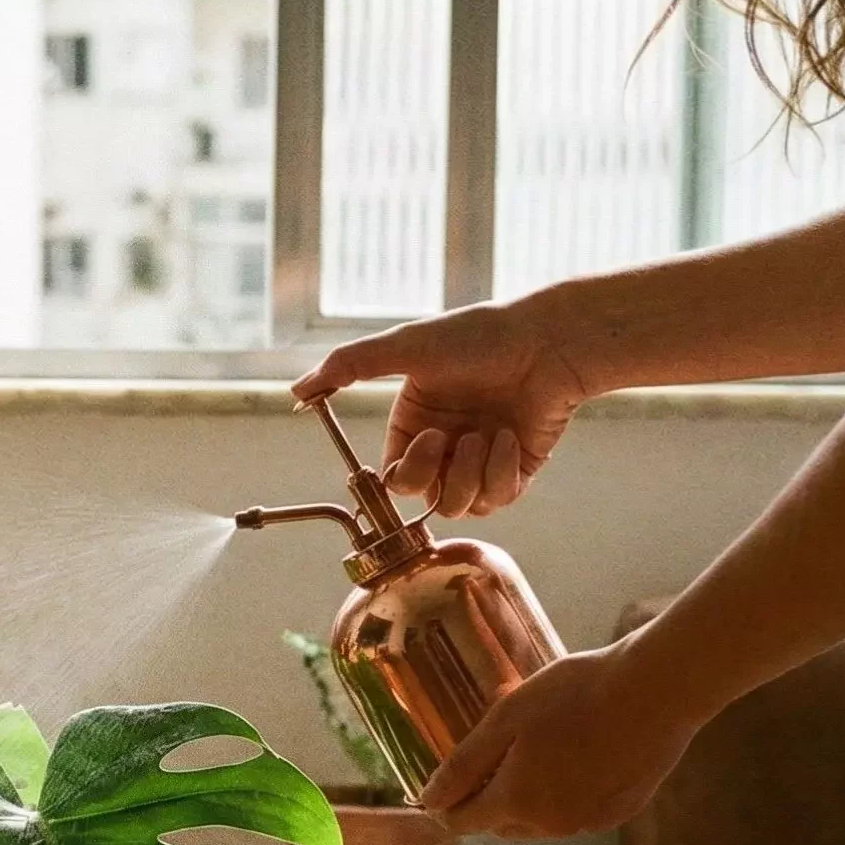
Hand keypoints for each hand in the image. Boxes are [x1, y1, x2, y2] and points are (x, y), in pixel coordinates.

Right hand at [290, 297, 589, 517]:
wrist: (547, 343)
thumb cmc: (478, 338)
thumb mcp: (405, 347)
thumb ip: (347, 367)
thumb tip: (296, 391)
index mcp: (415, 423)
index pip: (396, 477)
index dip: (408, 470)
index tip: (429, 439)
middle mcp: (445, 446)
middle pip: (424, 499)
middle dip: (441, 473)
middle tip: (456, 437)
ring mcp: (481, 461)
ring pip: (461, 506)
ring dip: (474, 473)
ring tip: (492, 433)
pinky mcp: (517, 472)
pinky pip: (498, 500)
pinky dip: (503, 472)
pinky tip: (512, 437)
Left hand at [418, 641, 701, 838]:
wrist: (656, 692)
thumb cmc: (575, 694)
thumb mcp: (507, 718)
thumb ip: (465, 764)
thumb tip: (429, 801)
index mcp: (516, 801)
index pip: (464, 821)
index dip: (448, 805)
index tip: (444, 786)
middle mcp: (551, 825)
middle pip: (501, 824)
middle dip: (490, 798)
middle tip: (499, 752)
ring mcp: (588, 823)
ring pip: (540, 822)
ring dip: (530, 799)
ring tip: (542, 749)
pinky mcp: (619, 813)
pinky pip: (577, 814)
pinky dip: (568, 795)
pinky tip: (581, 756)